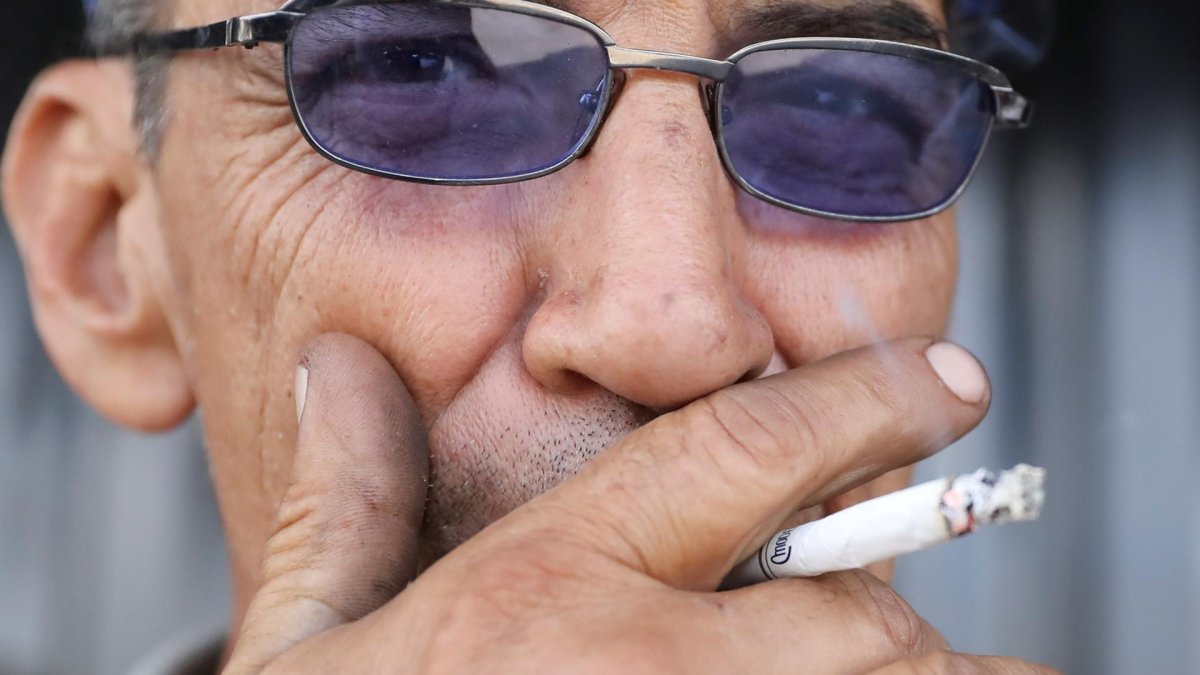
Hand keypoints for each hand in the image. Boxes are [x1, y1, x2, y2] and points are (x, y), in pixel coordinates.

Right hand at [224, 334, 1057, 673]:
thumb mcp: (308, 658)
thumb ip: (343, 508)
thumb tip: (339, 369)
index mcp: (542, 597)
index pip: (741, 448)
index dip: (863, 398)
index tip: (945, 380)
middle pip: (860, 606)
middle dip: (875, 602)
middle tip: (849, 616)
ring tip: (872, 668)